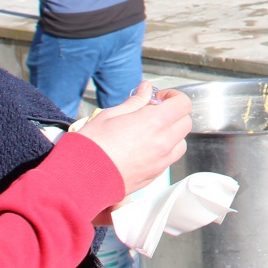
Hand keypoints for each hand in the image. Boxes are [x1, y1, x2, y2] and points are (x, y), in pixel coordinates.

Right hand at [74, 83, 192, 201]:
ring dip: (172, 134)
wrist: (81, 178)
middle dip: (174, 114)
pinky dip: (165, 151)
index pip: (183, 104)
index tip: (159, 99)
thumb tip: (145, 89)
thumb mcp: (110, 114)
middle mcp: (163, 142)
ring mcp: (161, 161)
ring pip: (181, 143)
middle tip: (153, 113)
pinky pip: (170, 159)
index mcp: (154, 122)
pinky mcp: (155, 176)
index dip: (173, 97)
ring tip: (150, 132)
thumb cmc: (92, 145)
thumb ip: (134, 101)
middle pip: (186, 122)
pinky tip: (145, 148)